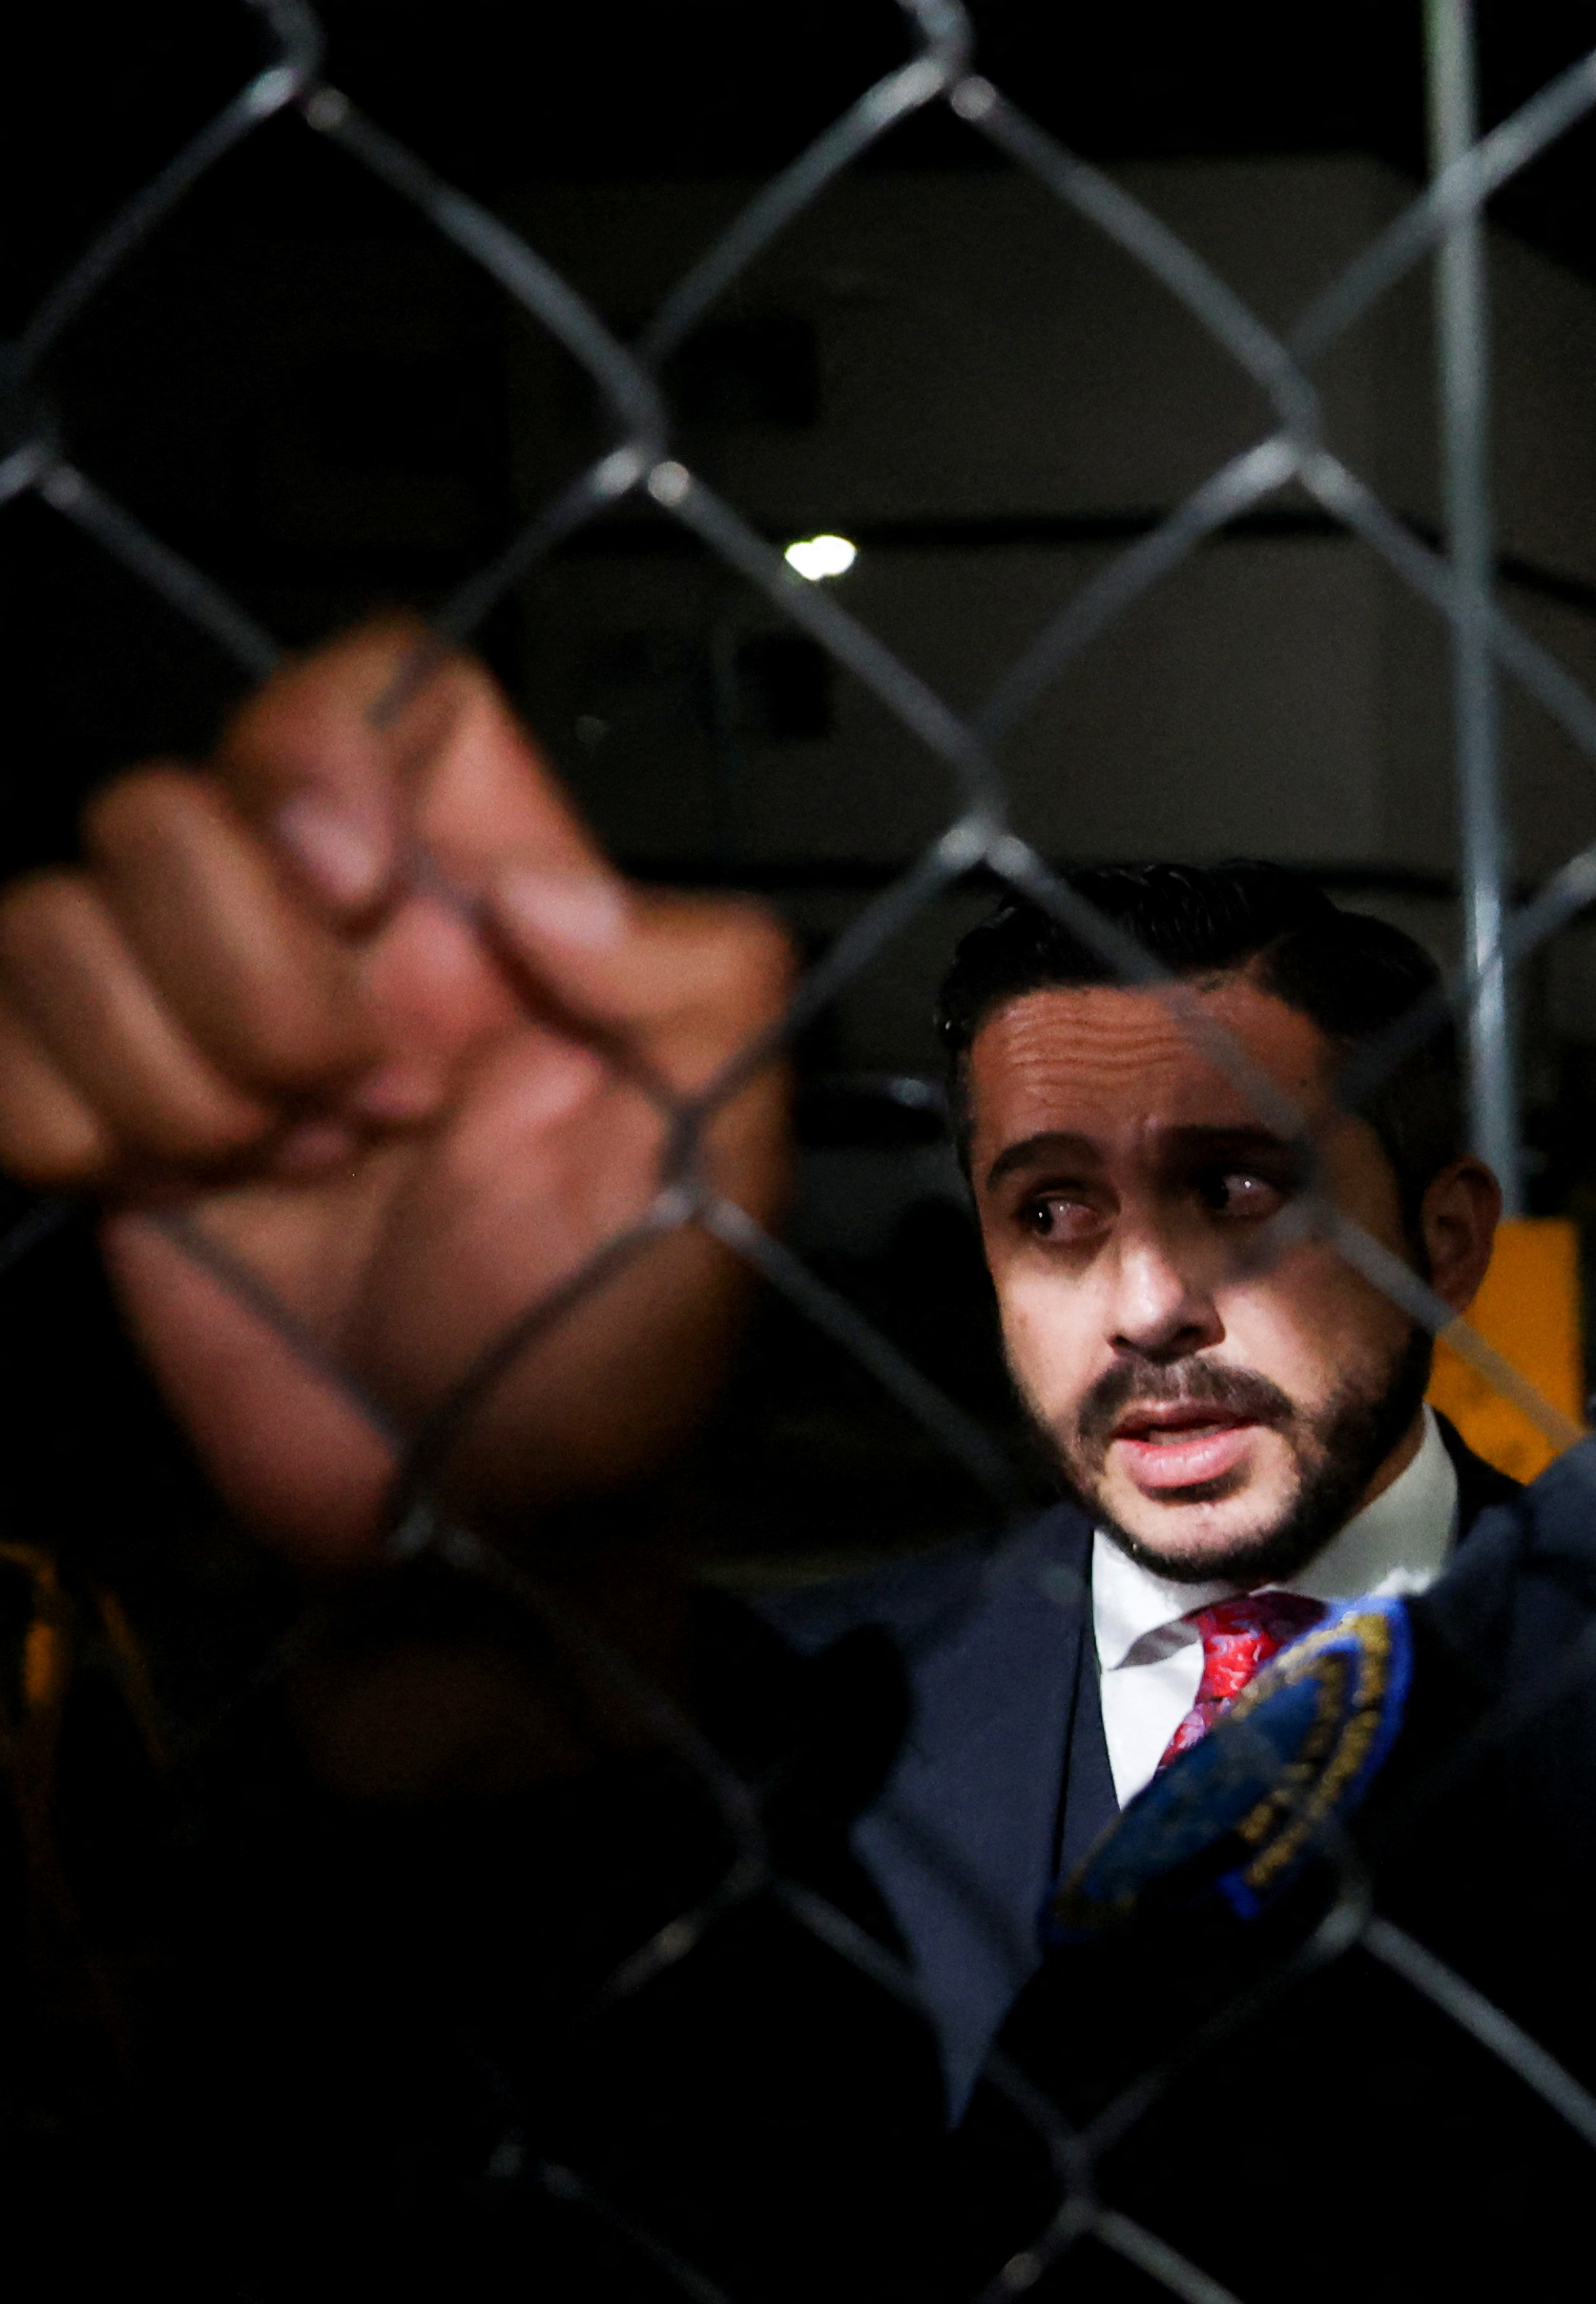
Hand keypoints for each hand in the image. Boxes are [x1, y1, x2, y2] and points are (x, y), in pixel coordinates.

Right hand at [0, 621, 789, 1572]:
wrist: (477, 1510)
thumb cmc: (608, 1343)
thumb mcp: (721, 1167)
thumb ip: (695, 981)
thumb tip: (546, 884)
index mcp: (484, 909)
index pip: (381, 694)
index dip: (325, 745)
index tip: (350, 880)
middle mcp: (327, 937)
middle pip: (171, 805)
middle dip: (248, 978)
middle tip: (360, 1116)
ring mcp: (191, 1018)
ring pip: (56, 910)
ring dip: (163, 1064)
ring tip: (285, 1171)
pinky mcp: (90, 1109)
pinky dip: (47, 1112)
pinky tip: (160, 1191)